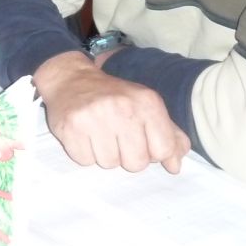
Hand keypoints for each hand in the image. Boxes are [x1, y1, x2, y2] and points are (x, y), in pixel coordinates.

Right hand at [33, 51, 189, 173]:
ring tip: (98, 134)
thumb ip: (169, 136)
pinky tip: (83, 135)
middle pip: (136, 163)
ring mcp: (95, 116)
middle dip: (126, 156)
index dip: (152, 151)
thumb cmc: (114, 98)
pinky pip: (84, 161)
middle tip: (116, 137)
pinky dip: (84, 153)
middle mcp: (123, 107)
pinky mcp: (71, 126)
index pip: (163, 150)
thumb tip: (175, 166)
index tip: (140, 138)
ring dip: (104, 155)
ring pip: (109, 164)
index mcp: (147, 102)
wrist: (71, 79)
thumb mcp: (147, 108)